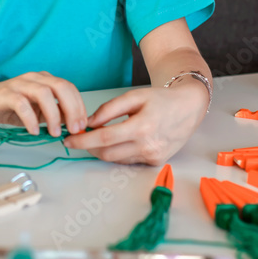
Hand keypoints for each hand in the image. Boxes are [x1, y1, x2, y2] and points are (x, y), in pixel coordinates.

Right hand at [0, 72, 87, 136]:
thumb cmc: (10, 107)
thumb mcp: (37, 112)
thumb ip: (55, 114)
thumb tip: (74, 123)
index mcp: (44, 80)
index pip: (69, 88)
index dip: (79, 105)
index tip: (83, 124)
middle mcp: (34, 78)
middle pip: (60, 87)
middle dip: (72, 108)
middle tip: (74, 129)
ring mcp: (19, 84)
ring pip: (44, 93)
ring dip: (53, 115)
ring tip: (54, 133)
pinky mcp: (5, 94)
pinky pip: (22, 104)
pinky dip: (31, 119)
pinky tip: (34, 131)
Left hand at [62, 85, 208, 163]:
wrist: (189, 108)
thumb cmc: (161, 99)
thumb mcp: (134, 96)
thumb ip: (109, 109)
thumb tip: (89, 122)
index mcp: (142, 127)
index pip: (104, 138)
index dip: (83, 141)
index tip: (68, 140)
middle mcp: (148, 146)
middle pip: (107, 153)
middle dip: (89, 147)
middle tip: (79, 138)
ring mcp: (153, 156)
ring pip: (116, 160)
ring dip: (102, 151)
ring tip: (97, 137)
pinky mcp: (155, 162)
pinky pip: (128, 161)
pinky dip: (118, 153)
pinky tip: (117, 142)